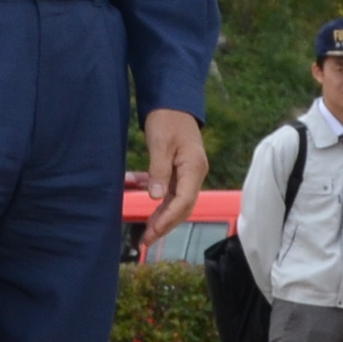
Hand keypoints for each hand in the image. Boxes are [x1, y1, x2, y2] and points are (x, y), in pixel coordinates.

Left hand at [138, 109, 207, 258]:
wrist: (173, 102)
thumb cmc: (167, 119)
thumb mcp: (160, 143)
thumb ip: (158, 171)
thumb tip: (156, 198)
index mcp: (194, 167)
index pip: (183, 200)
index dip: (168, 218)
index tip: (152, 231)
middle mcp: (196, 173)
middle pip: (183, 206)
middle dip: (166, 224)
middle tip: (147, 239)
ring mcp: (190, 173)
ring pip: (179, 203)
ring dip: (164, 218)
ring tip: (147, 233)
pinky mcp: (182, 171)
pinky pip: (174, 194)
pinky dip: (163, 206)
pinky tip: (151, 214)